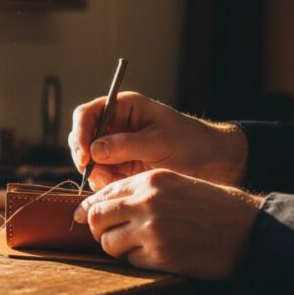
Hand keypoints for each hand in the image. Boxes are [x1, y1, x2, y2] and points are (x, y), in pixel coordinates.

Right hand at [68, 92, 247, 190]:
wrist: (213, 164)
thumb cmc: (191, 142)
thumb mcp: (159, 141)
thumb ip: (126, 145)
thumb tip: (94, 150)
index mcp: (124, 108)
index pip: (87, 114)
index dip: (80, 133)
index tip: (85, 155)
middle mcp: (116, 126)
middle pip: (82, 137)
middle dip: (84, 156)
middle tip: (94, 173)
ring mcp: (117, 148)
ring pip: (89, 160)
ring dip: (96, 173)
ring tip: (116, 181)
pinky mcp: (122, 168)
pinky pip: (102, 176)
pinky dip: (106, 184)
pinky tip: (122, 186)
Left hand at [73, 169, 263, 279]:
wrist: (250, 230)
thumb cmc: (214, 208)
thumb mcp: (177, 185)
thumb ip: (142, 192)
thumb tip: (101, 206)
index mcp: (151, 180)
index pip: (103, 193)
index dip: (91, 208)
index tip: (85, 218)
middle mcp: (147, 201)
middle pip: (97, 217)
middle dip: (98, 230)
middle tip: (111, 236)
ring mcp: (151, 229)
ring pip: (108, 243)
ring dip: (118, 248)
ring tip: (140, 247)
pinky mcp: (159, 255)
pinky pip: (131, 261)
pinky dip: (140, 261)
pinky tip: (161, 255)